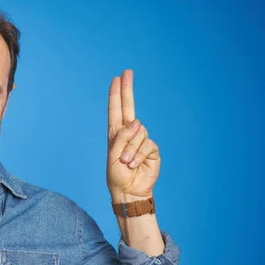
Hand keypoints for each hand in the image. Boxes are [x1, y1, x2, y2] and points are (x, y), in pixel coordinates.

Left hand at [107, 69, 160, 200]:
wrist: (129, 192)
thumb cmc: (117, 175)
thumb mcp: (113, 156)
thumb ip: (121, 138)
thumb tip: (136, 122)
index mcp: (115, 134)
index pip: (115, 110)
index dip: (116, 94)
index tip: (117, 78)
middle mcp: (128, 134)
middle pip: (129, 107)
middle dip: (127, 89)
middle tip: (127, 72)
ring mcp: (141, 140)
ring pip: (138, 133)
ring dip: (130, 149)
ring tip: (126, 163)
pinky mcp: (151, 149)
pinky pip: (146, 145)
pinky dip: (139, 155)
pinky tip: (134, 165)